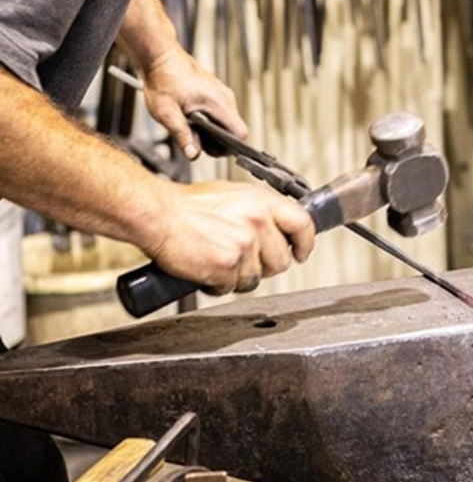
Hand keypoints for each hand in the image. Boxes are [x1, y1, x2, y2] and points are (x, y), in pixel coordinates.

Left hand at [139, 45, 247, 159]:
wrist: (160, 58)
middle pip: (234, 131)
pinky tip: (192, 118)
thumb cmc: (162, 79)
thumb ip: (182, 135)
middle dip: (216, 141)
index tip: (210, 150)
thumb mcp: (166, 112)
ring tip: (190, 126)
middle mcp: (225, 98)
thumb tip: (193, 154)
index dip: (228, 147)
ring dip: (212, 132)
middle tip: (193, 139)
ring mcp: (223, 95)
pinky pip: (222, 115)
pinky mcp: (217, 94)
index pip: (241, 133)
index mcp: (218, 102)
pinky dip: (211, 122)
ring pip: (227, 123)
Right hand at [146, 180, 315, 294]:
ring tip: (218, 260)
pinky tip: (207, 269)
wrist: (159, 215)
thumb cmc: (187, 205)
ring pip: (256, 277)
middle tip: (244, 261)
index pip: (303, 224)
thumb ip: (260, 211)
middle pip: (281, 260)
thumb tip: (276, 227)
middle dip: (265, 266)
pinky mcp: (228, 265)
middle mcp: (258, 220)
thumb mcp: (234, 195)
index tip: (300, 252)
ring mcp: (244, 244)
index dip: (305, 243)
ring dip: (238, 276)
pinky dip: (219, 284)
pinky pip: (232, 286)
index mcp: (262, 200)